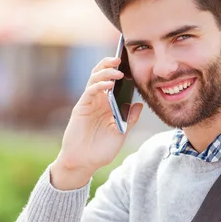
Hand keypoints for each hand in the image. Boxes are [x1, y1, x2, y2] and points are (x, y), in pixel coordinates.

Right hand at [51, 57, 142, 189]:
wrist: (85, 162)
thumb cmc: (101, 149)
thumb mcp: (121, 133)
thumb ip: (130, 118)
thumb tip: (140, 104)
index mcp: (108, 104)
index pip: (113, 82)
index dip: (120, 71)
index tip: (131, 64)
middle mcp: (98, 100)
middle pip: (102, 74)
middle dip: (110, 64)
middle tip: (121, 58)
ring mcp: (88, 103)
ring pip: (94, 79)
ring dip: (105, 72)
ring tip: (118, 71)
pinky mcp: (81, 107)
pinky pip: (89, 91)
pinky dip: (99, 86)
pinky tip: (109, 85)